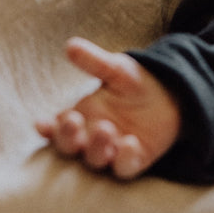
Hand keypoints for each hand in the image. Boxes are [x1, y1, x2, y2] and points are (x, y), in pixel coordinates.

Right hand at [36, 37, 181, 179]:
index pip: (57, 127)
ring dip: (96, 147)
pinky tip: (130, 143)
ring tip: (105, 128)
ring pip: (95, 160)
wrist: (172, 93)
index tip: (41, 123)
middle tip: (72, 121)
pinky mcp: (134, 160)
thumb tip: (70, 45)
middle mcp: (91, 138)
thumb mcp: (116, 68)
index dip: (48, 128)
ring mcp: (111, 151)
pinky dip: (124, 159)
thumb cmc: (135, 82)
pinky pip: (124, 168)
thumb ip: (94, 61)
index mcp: (81, 117)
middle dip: (67, 137)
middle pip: (70, 147)